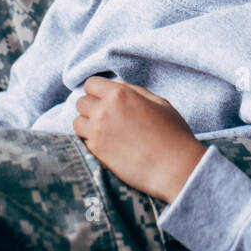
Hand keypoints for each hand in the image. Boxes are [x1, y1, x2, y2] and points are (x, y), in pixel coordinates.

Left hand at [72, 75, 207, 203]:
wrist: (174, 167)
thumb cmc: (172, 133)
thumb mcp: (158, 103)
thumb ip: (134, 91)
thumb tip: (116, 86)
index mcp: (120, 94)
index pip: (91, 84)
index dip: (97, 90)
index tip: (105, 98)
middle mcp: (104, 110)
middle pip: (81, 102)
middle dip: (91, 106)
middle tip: (106, 116)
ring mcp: (97, 132)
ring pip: (77, 122)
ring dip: (87, 124)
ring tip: (104, 131)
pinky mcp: (96, 152)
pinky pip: (83, 141)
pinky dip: (91, 141)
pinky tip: (108, 144)